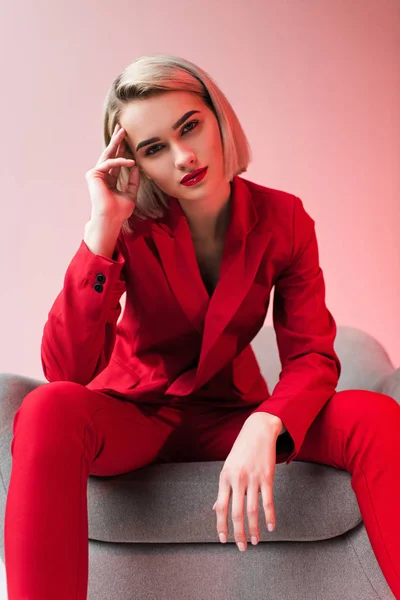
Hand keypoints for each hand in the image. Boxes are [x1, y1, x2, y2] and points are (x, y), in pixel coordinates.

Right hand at [85, 122, 139, 221]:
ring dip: (115, 142)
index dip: (121, 150)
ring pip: (107, 154)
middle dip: (116, 140)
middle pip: (109, 154)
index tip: (126, 139)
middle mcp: (101, 175)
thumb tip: (136, 166)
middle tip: (121, 127)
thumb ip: (133, 181)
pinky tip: (131, 161)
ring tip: (123, 132)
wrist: (111, 218)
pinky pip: (109, 163)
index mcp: (109, 180)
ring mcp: (96, 174)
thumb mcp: (131, 193)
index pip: (116, 162)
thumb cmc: (119, 211)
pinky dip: (120, 161)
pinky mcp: (93, 174)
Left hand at [212, 413, 280, 551]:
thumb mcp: (227, 467)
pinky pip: (268, 501)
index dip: (221, 526)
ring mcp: (253, 478)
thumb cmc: (241, 450)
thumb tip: (216, 508)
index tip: (223, 540)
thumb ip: (223, 489)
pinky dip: (270, 516)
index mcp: (224, 477)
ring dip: (255, 529)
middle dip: (239, 534)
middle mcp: (237, 479)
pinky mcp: (267, 477)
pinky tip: (271, 527)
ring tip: (256, 541)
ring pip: (252, 510)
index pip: (221, 507)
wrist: (257, 430)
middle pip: (236, 513)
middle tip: (242, 548)